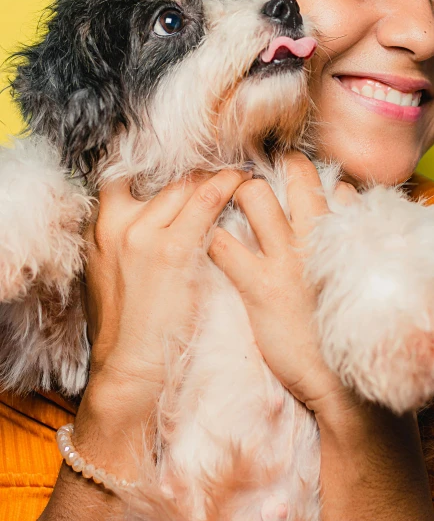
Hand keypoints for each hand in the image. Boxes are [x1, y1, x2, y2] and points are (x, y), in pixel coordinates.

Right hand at [74, 169, 251, 466]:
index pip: (123, 173)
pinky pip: (206, 201)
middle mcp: (118, 223)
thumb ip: (126, 237)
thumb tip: (150, 213)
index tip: (182, 158)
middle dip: (194, 168)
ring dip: (214, 174)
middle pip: (163, 178)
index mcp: (102, 226)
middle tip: (222, 160)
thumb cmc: (127, 324)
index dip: (155, 162)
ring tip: (237, 169)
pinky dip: (226, 185)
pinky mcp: (173, 250)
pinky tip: (241, 179)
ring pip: (186, 183)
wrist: (130, 367)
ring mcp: (144, 234)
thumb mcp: (111, 271)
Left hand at [208, 152, 356, 412]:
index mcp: (345, 232)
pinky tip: (208, 246)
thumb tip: (342, 198)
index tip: (285, 173)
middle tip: (251, 179)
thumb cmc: (350, 325)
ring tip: (225, 205)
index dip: (303, 171)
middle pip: (294, 171)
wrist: (345, 380)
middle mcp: (318, 235)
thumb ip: (350, 234)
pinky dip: (210, 239)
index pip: (329, 179)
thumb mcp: (360, 273)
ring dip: (235, 193)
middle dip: (271, 165)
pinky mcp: (260, 286)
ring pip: (253, 194)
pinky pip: (223, 244)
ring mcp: (287, 258)